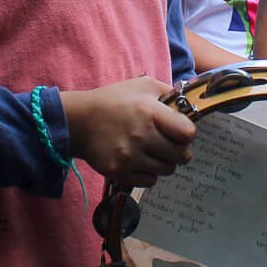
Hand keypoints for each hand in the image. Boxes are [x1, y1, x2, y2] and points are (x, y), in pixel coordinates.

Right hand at [61, 78, 196, 189]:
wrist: (78, 121)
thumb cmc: (113, 101)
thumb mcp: (142, 85)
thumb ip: (168, 92)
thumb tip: (189, 106)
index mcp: (150, 112)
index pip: (188, 133)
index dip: (187, 132)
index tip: (179, 130)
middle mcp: (141, 136)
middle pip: (182, 156)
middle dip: (179, 150)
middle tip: (168, 144)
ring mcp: (130, 157)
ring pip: (167, 170)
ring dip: (163, 162)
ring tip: (151, 151)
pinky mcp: (119, 173)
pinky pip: (150, 181)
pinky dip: (148, 173)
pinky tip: (139, 161)